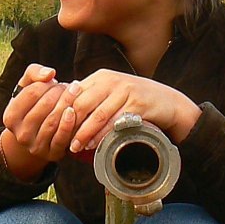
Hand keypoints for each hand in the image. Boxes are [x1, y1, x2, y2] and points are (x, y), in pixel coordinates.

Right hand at [0, 64, 77, 175]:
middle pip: (45, 106)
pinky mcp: (51, 154)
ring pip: (53, 121)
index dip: (47, 84)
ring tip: (76, 93)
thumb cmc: (32, 105)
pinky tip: (74, 111)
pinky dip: (69, 123)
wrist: (35, 135)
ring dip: (67, 104)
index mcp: (10, 116)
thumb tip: (50, 73)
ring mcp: (35, 146)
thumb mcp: (26, 86)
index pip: (32, 92)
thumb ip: (34, 73)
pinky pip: (61, 137)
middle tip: (71, 86)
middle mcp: (20, 134)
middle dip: (60, 93)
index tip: (56, 81)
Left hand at [65, 70, 201, 151]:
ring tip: (75, 146)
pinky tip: (94, 145)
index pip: (73, 93)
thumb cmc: (136, 100)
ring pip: (97, 115)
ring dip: (84, 133)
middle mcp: (112, 81)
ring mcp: (126, 91)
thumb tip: (65, 112)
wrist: (168, 102)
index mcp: (101, 77)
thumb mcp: (112, 92)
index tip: (55, 128)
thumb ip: (92, 97)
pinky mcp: (138, 104)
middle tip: (63, 141)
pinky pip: (115, 122)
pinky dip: (102, 135)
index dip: (62, 112)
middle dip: (70, 125)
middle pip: (82, 104)